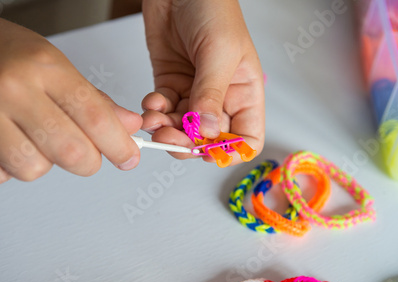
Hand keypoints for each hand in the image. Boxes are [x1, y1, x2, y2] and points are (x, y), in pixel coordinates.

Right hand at [0, 1, 141, 185]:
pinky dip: (8, 170)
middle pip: (71, 152)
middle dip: (89, 162)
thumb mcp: (52, 62)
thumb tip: (128, 125)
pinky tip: (6, 146)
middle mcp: (9, 88)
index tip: (128, 157)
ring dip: (44, 164)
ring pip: (33, 170)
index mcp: (42, 66)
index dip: (120, 145)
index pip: (96, 117)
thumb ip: (92, 98)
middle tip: (87, 155)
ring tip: (35, 140)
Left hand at [141, 0, 264, 164]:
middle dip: (188, 143)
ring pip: (182, 129)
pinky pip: (162, 111)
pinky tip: (152, 102)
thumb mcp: (218, 52)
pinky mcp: (170, 84)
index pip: (246, 137)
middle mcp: (220, 97)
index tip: (207, 151)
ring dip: (166, 130)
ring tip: (155, 118)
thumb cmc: (213, 8)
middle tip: (171, 138)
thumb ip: (211, 94)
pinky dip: (154, 112)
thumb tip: (207, 132)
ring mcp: (193, 92)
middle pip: (208, 139)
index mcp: (244, 92)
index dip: (229, 151)